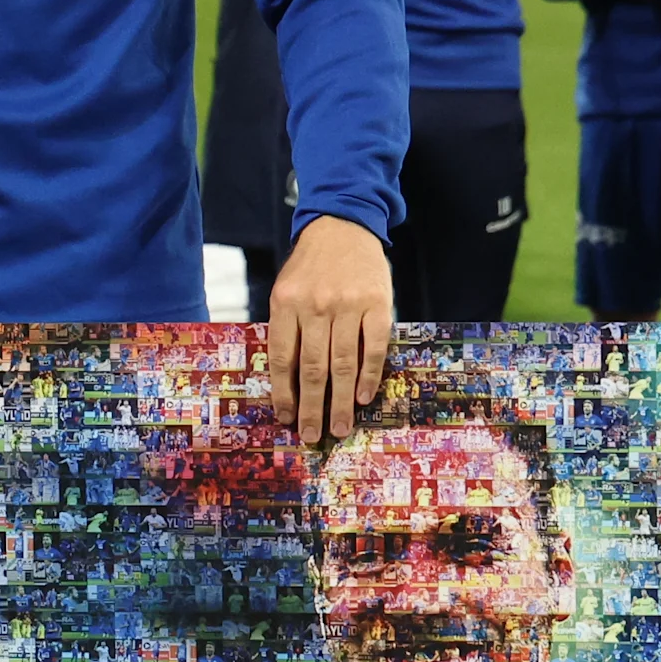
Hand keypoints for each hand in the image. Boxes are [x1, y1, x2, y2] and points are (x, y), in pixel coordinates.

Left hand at [267, 214, 391, 444]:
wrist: (343, 226)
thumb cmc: (311, 266)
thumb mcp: (287, 290)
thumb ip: (287, 329)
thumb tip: (288, 382)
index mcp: (286, 303)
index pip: (283, 358)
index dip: (285, 394)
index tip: (288, 420)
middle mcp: (315, 305)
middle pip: (314, 368)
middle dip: (313, 407)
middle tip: (313, 435)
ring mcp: (348, 304)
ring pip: (343, 363)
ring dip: (341, 401)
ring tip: (339, 427)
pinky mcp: (377, 303)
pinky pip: (373, 347)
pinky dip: (368, 375)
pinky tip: (362, 397)